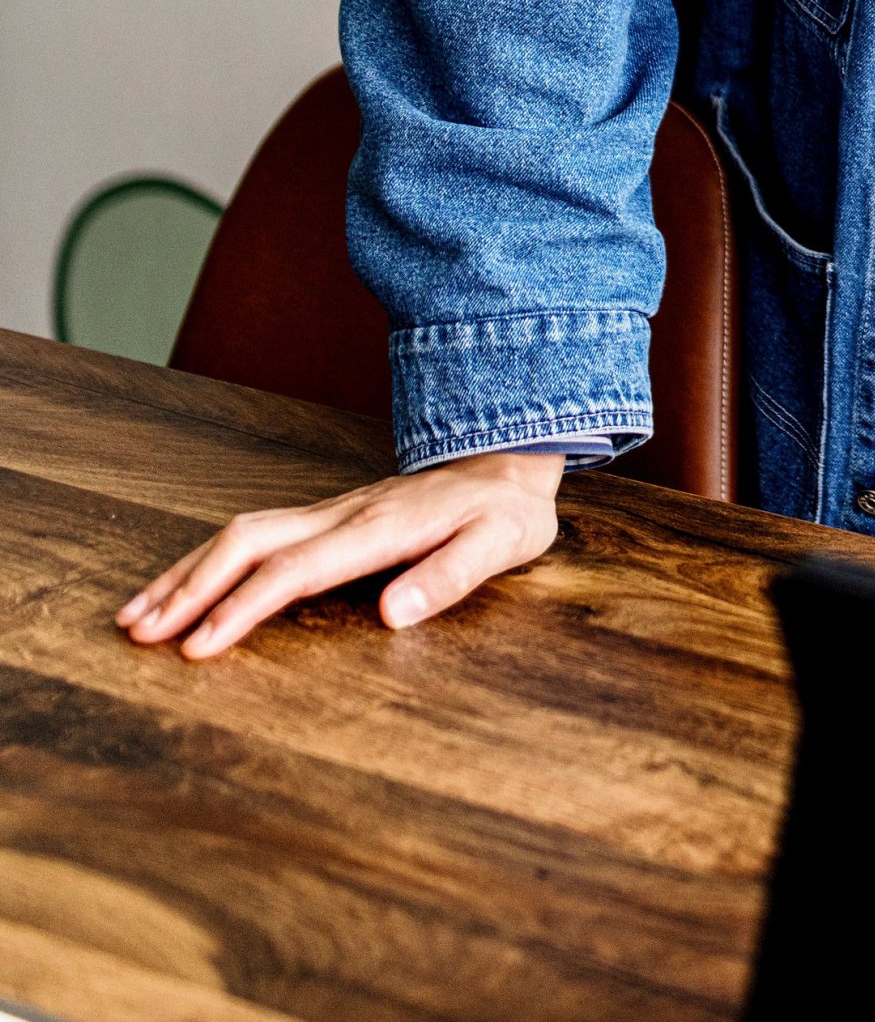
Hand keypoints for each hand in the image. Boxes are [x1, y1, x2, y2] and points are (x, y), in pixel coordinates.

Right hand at [116, 451, 563, 658]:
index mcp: (380, 528)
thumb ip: (451, 576)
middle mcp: (343, 515)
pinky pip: (253, 535)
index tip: (197, 647)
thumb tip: (392, 615)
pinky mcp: (325, 517)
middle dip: (191, 590)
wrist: (510, 457)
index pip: (297, 570)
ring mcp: (330, 511)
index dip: (243, 607)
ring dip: (186, 574)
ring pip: (241, 535)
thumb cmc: (505, 512)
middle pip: (249, 544)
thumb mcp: (502, 544)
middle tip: (141, 637)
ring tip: (135, 618)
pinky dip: (206, 561)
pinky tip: (179, 588)